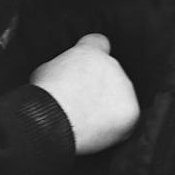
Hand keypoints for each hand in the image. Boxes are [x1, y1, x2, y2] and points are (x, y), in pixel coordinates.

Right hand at [31, 32, 139, 154]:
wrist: (52, 121)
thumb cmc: (43, 99)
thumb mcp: (46, 71)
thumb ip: (65, 67)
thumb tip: (66, 75)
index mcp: (90, 52)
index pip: (99, 42)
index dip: (93, 55)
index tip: (88, 68)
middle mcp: (112, 65)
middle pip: (111, 74)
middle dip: (100, 88)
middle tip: (81, 105)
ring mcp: (124, 88)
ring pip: (120, 97)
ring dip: (108, 108)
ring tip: (85, 121)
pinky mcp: (131, 111)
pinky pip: (125, 120)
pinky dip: (115, 127)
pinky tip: (95, 131)